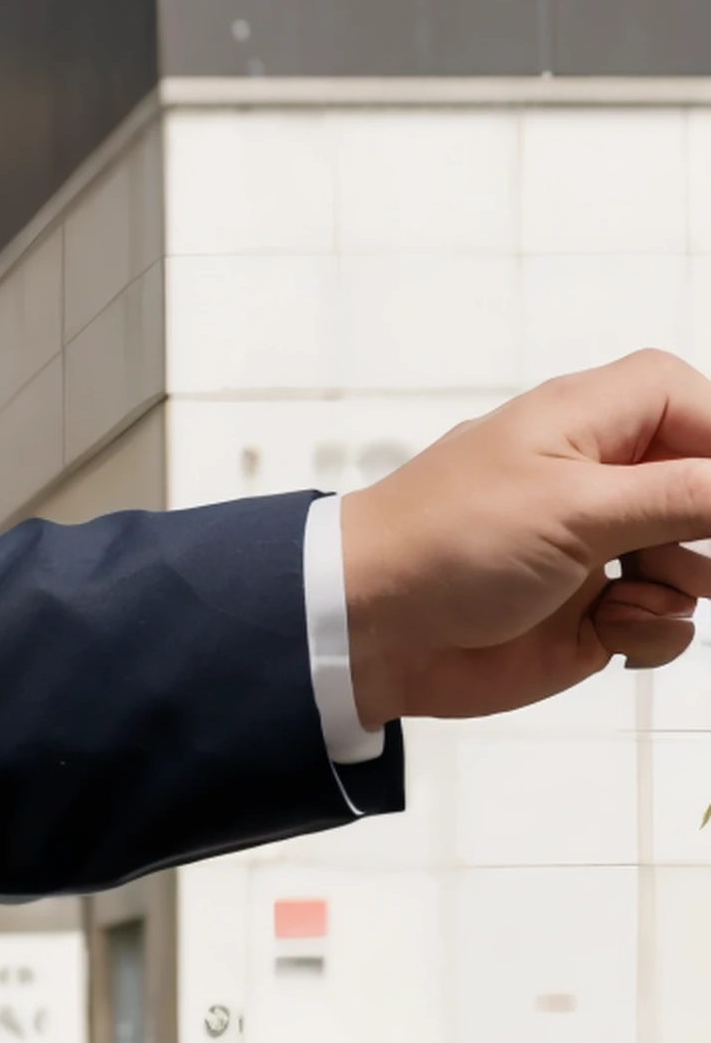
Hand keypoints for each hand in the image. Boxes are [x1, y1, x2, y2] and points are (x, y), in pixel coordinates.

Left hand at [341, 351, 710, 725]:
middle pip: (708, 490)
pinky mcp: (590, 613)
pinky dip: (650, 630)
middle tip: (679, 556)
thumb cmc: (448, 545)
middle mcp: (604, 480)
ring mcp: (600, 549)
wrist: (365, 633)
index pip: (701, 409)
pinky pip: (665, 620)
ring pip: (699, 563)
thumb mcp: (581, 507)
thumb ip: (690, 496)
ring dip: (684, 585)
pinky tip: (606, 631)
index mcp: (594, 421)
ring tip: (632, 593)